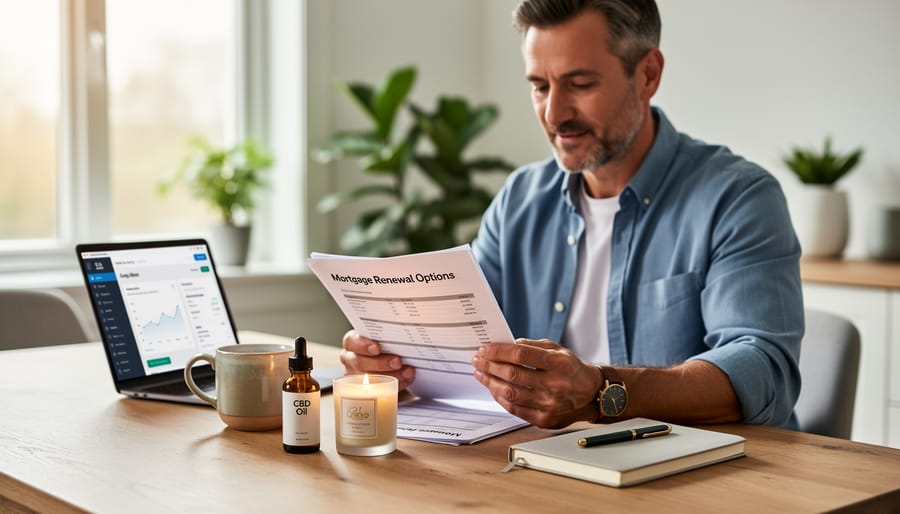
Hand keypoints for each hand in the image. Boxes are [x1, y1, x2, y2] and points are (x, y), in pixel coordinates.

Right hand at [340, 330, 415, 389]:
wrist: (390, 359)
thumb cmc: (385, 343)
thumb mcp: (385, 336)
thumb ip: (390, 333)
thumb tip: (408, 320)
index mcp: (352, 342)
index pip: (351, 341)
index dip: (363, 345)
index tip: (377, 348)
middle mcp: (351, 358)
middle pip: (359, 363)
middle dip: (380, 363)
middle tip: (398, 362)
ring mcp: (356, 376)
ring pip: (369, 380)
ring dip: (391, 376)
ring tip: (407, 372)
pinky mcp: (366, 389)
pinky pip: (380, 390)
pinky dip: (396, 384)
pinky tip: (407, 378)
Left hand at [471, 338, 601, 427]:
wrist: (593, 394)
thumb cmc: (572, 370)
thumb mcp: (558, 350)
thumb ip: (532, 346)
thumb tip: (507, 345)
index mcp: (559, 363)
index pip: (520, 355)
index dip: (498, 351)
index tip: (484, 349)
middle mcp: (555, 385)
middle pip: (512, 375)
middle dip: (489, 366)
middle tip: (477, 360)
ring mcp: (549, 405)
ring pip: (510, 394)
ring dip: (490, 383)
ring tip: (480, 374)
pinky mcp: (544, 420)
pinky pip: (515, 409)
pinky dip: (500, 398)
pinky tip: (493, 389)